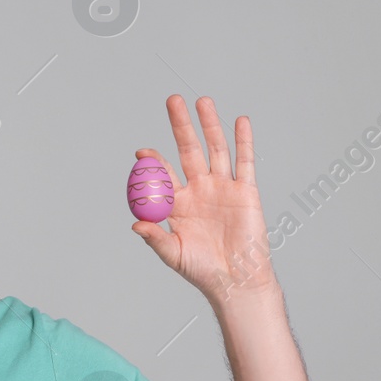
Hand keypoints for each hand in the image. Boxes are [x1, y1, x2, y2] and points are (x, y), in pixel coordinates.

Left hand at [131, 95, 276, 304]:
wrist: (236, 280)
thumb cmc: (202, 270)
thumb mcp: (173, 254)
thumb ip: (155, 238)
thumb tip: (135, 225)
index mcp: (178, 203)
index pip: (163, 174)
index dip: (153, 161)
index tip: (142, 153)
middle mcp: (200, 189)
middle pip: (189, 150)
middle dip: (181, 126)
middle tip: (172, 101)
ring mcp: (223, 187)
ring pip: (216, 149)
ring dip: (210, 125)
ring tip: (203, 101)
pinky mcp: (246, 192)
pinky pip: (244, 162)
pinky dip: (244, 141)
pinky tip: (240, 121)